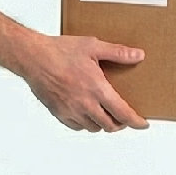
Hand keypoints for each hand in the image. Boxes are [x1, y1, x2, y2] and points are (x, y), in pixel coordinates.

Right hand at [12, 34, 146, 131]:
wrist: (32, 58)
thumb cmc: (60, 51)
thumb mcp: (93, 46)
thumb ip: (118, 53)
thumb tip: (138, 55)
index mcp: (97, 89)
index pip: (123, 113)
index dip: (136, 122)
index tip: (143, 124)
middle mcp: (85, 104)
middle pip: (110, 125)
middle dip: (120, 123)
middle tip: (123, 117)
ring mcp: (71, 111)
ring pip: (94, 128)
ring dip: (103, 124)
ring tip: (105, 114)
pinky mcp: (59, 113)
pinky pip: (77, 127)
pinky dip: (85, 123)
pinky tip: (86, 114)